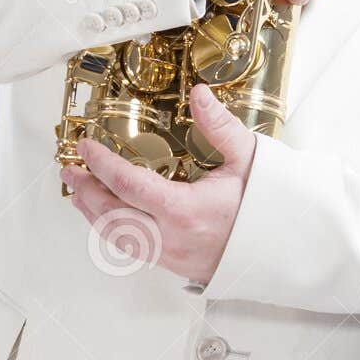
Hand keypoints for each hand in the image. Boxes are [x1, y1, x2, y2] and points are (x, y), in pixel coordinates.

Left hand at [59, 83, 255, 285]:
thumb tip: (198, 94)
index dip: (102, 165)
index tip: (85, 147)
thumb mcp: (249, 159)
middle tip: (71, 169)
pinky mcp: (176, 265)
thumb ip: (220, 126)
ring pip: (119, 238)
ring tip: (79, 193)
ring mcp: (173, 256)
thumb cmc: (271, 207)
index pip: (129, 186)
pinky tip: (108, 217)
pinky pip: (134, 249)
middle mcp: (173, 238)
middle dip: (86, 191)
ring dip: (94, 215)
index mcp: (187, 211)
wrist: (289, 251)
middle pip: (113, 217)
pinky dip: (113, 230)